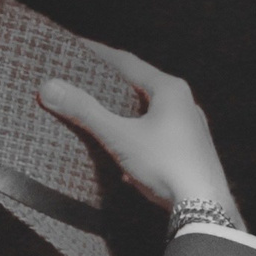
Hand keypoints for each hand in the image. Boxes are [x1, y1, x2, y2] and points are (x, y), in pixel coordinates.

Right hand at [38, 40, 243, 228]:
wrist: (206, 209)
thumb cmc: (165, 165)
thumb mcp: (120, 137)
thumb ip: (85, 111)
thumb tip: (49, 87)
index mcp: (170, 89)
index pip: (128, 62)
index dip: (99, 53)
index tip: (76, 46)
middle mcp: (186, 104)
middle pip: (142, 87)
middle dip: (113, 85)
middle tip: (86, 80)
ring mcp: (192, 130)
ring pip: (152, 115)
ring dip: (127, 115)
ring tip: (103, 116)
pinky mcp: (193, 154)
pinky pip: (159, 139)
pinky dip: (139, 141)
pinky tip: (127, 158)